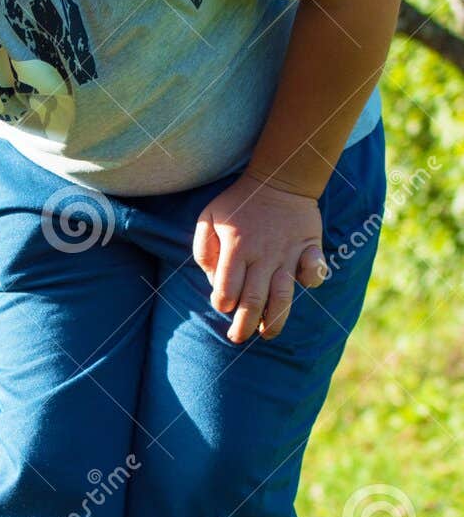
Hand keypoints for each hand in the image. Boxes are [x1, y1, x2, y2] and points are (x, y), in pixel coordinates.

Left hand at [193, 171, 329, 344]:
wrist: (279, 178)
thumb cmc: (239, 203)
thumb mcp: (208, 217)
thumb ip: (202, 248)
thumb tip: (211, 279)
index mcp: (236, 248)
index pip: (226, 290)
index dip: (222, 304)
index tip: (223, 306)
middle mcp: (262, 255)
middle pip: (253, 301)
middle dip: (244, 325)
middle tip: (238, 337)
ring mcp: (288, 253)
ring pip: (282, 296)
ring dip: (275, 320)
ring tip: (267, 335)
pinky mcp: (309, 248)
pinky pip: (314, 271)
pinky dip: (312, 281)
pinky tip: (304, 287)